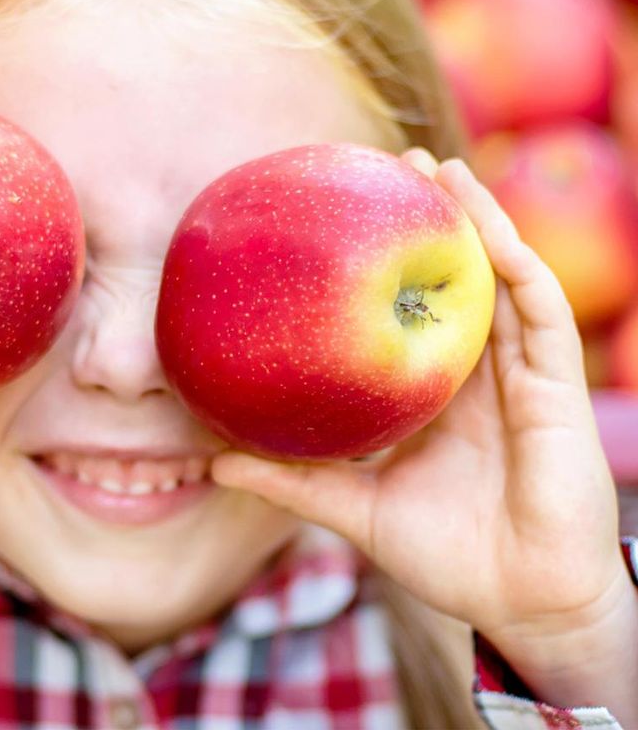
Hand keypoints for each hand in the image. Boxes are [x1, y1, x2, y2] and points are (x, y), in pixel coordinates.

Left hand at [212, 150, 636, 708]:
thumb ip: (293, 481)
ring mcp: (519, 372)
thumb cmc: (448, 556)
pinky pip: (539, 309)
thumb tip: (214, 463)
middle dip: (430, 219)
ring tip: (436, 168)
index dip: (384, 264)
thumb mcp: (356, 507)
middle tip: (388, 166)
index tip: (343, 218)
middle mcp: (476, 371)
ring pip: (501, 276)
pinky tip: (486, 225)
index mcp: (434, 393)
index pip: (408, 311)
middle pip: (453, 278)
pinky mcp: (557, 385)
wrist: (525, 605)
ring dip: (476, 217)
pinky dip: (515, 262)